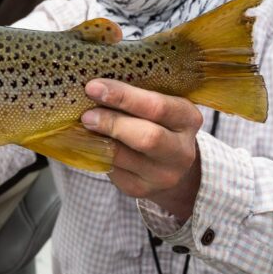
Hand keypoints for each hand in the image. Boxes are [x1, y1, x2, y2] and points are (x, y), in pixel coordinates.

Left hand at [81, 78, 203, 219]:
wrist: (170, 163)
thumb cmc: (156, 122)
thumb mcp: (158, 104)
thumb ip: (135, 94)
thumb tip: (95, 85)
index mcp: (187, 118)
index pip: (157, 107)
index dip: (122, 96)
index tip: (94, 87)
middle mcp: (181, 150)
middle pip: (147, 137)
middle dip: (111, 122)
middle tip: (87, 114)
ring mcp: (163, 174)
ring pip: (124, 156)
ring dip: (98, 139)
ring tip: (84, 125)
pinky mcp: (140, 189)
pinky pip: (111, 169)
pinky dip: (95, 152)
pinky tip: (89, 141)